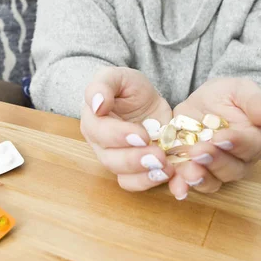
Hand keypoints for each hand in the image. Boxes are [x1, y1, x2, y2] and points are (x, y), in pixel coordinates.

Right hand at [81, 67, 173, 191]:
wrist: (145, 100)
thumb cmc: (127, 87)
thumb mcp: (117, 77)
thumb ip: (102, 85)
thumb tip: (97, 104)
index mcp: (93, 120)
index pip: (100, 132)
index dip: (119, 136)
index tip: (142, 135)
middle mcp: (100, 144)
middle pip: (110, 159)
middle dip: (135, 160)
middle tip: (158, 156)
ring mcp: (116, 158)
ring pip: (122, 175)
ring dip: (144, 174)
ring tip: (165, 167)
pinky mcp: (134, 169)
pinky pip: (135, 183)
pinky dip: (150, 182)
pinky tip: (167, 174)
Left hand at [167, 78, 260, 198]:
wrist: (199, 105)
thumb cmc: (226, 96)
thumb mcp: (239, 89)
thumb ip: (254, 100)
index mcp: (254, 139)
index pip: (250, 145)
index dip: (236, 143)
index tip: (221, 137)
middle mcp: (239, 160)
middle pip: (231, 169)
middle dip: (214, 161)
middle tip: (198, 151)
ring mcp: (216, 170)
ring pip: (212, 181)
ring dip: (199, 178)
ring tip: (187, 171)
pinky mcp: (194, 171)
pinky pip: (190, 184)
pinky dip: (182, 186)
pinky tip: (176, 186)